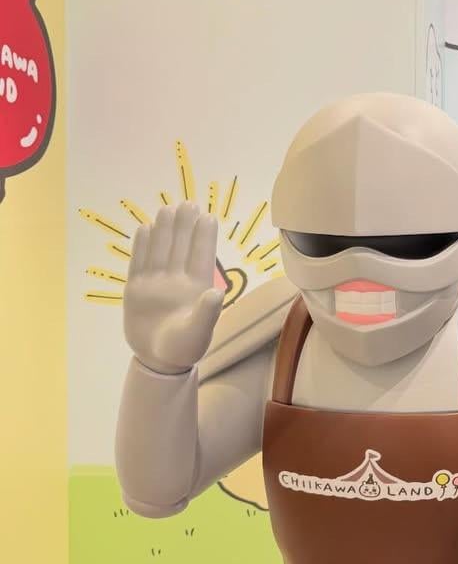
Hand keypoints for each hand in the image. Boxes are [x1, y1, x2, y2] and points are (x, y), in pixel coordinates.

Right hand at [123, 202, 224, 374]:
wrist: (158, 360)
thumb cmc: (184, 348)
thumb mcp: (198, 334)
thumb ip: (207, 314)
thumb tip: (216, 292)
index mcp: (196, 288)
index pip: (202, 256)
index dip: (204, 236)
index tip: (207, 216)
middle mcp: (176, 281)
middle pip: (180, 247)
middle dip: (184, 225)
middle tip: (188, 203)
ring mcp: (155, 284)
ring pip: (160, 251)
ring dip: (164, 230)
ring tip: (167, 209)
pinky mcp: (136, 290)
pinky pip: (139, 263)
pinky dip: (141, 246)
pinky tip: (145, 228)